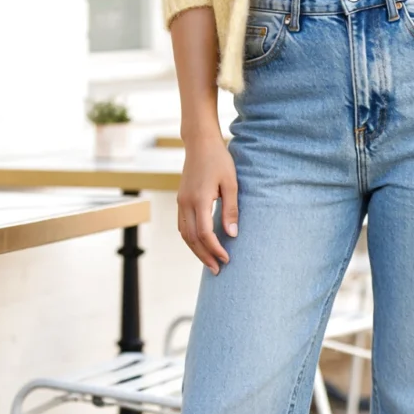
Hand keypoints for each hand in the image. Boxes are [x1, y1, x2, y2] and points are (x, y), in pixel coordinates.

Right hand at [177, 131, 238, 272]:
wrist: (200, 143)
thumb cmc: (219, 160)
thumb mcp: (231, 183)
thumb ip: (231, 209)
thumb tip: (233, 234)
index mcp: (199, 199)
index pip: (204, 233)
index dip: (215, 249)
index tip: (227, 258)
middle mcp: (185, 203)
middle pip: (192, 238)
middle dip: (204, 256)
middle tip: (218, 270)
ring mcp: (180, 202)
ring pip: (184, 234)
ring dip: (196, 250)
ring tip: (209, 262)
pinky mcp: (180, 200)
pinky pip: (182, 226)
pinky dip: (190, 239)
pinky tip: (200, 245)